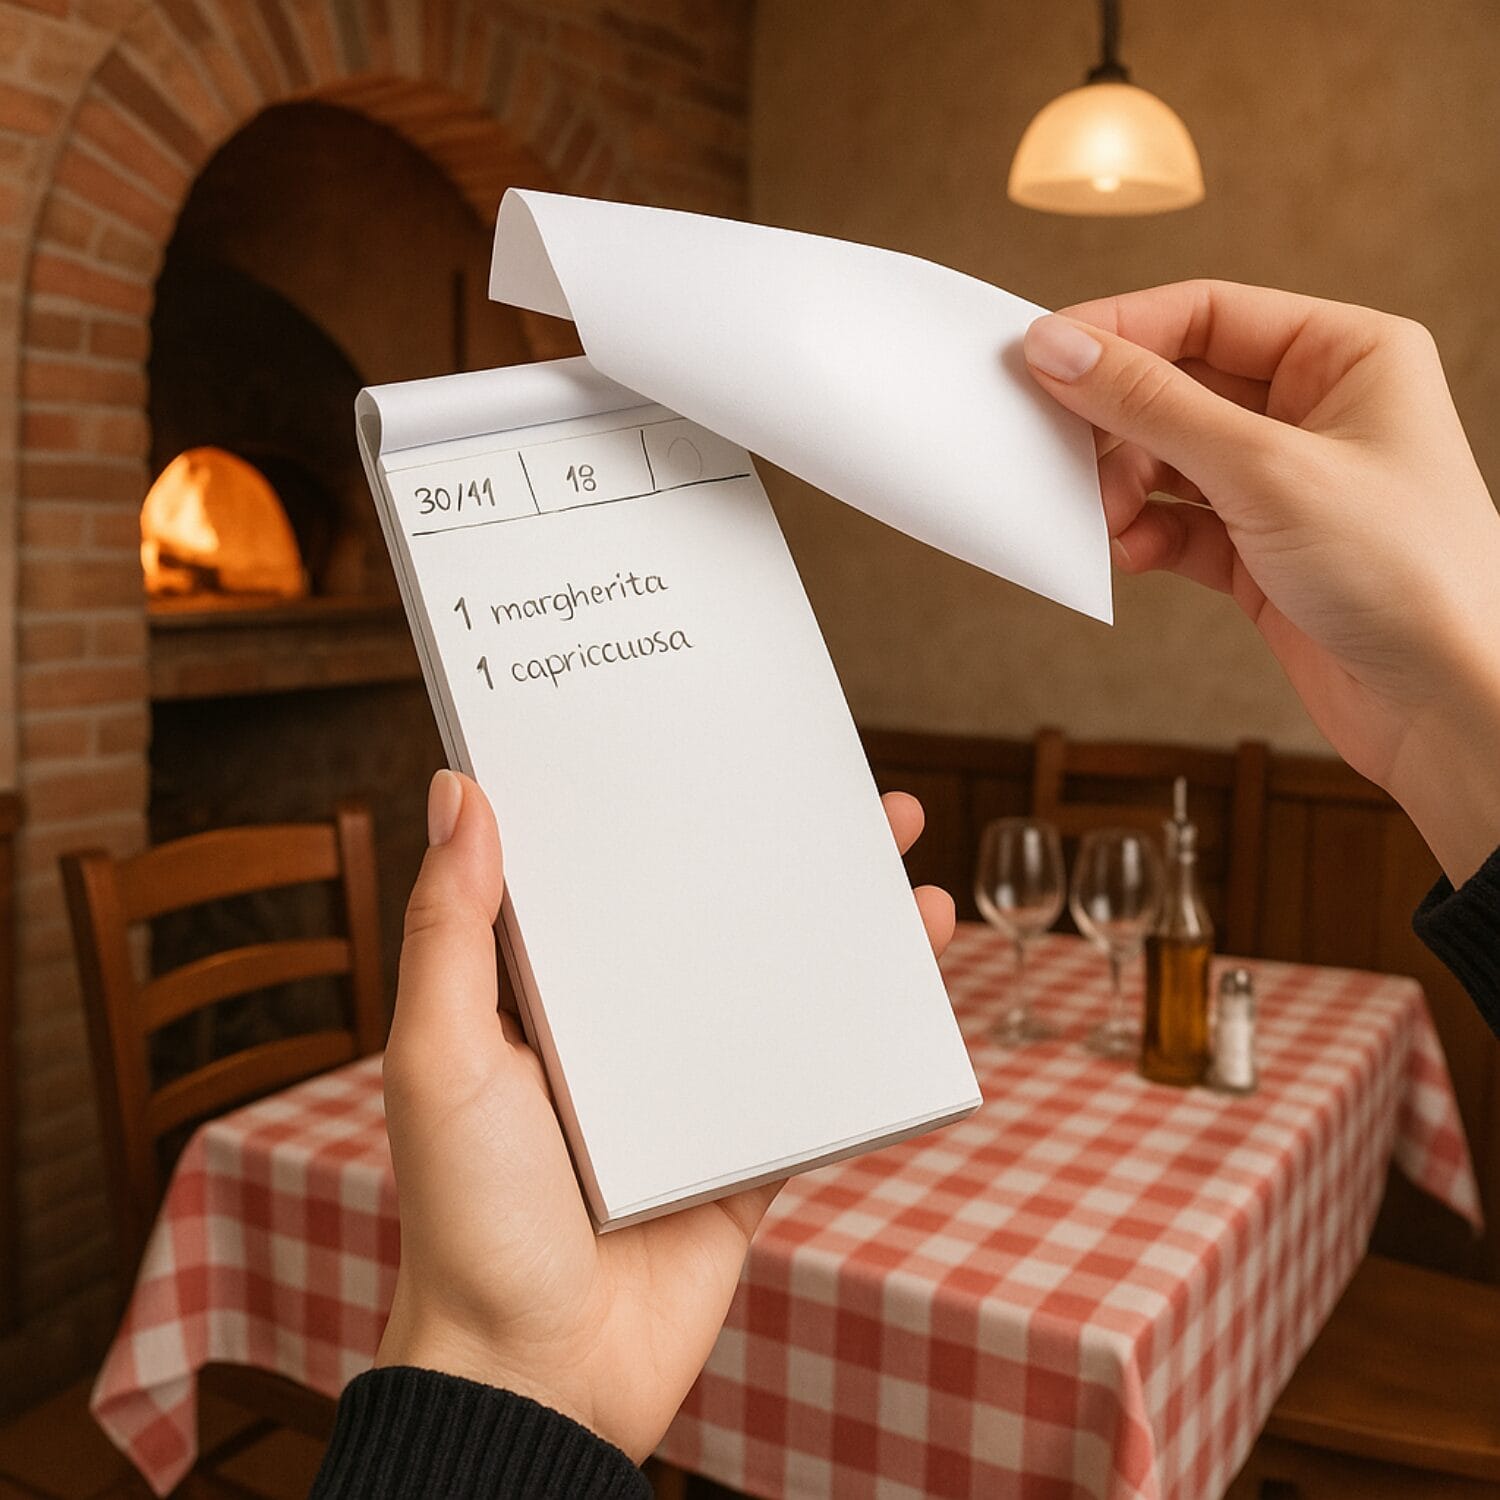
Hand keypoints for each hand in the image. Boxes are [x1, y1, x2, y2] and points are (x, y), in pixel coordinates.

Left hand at [375, 769, 955, 1461]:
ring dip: (837, 914)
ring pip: (776, 975)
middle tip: (826, 774)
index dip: (643, 803)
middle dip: (766, 842)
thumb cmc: (468, 1216)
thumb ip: (449, 929)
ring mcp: (692, 1086)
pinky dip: (870, 1018)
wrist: (538, 1376)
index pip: (600, 871)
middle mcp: (622, 1027)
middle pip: (706, 908)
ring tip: (896, 849)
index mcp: (544, 994)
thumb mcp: (439, 1056)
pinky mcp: (750, 1146)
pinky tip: (914, 962)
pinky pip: (820, 1068)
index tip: (686, 736)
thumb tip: (455, 790)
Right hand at [1024, 280, 1499, 883]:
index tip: (1041, 354)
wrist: (1447, 704)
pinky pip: (1178, 523)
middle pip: (1179, 387)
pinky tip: (1132, 553)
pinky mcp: (1262, 552)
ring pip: (1170, 460)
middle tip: (1058, 448)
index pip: (1206, 313)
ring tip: (1105, 517)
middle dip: (1117, 424)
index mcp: (1347, 355)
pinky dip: (1145, 535)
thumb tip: (1060, 348)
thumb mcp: (1265, 470)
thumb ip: (1152, 406)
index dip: (1119, 331)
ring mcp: (1287, 484)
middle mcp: (1318, 411)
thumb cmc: (1408, 573)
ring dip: (1125, 488)